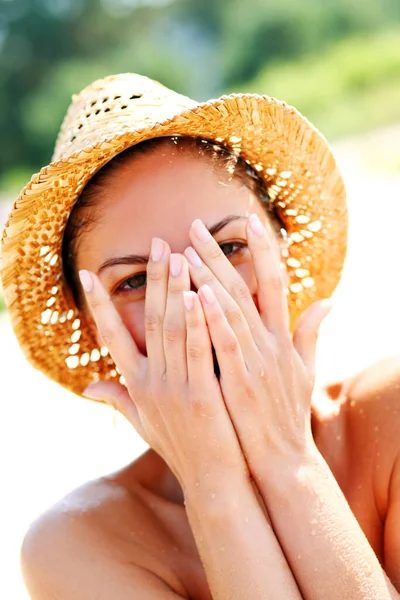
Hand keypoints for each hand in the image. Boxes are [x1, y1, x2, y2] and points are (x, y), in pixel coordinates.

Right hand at [79, 241, 247, 493]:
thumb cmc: (180, 447)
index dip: (98, 306)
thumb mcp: (144, 422)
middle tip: (158, 243)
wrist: (211, 481)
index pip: (112, 337)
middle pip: (149, 321)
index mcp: (137, 386)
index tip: (88, 276)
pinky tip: (200, 293)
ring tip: (178, 255)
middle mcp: (151, 383)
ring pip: (173, 330)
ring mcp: (175, 389)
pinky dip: (199, 321)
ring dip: (175, 290)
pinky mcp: (202, 396)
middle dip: (152, 281)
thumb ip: (118, 399)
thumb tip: (88, 387)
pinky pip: (199, 351)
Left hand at [183, 215, 331, 474]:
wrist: (284, 459)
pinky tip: (197, 295)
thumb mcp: (306, 370)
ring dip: (208, 279)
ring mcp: (256, 362)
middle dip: (218, 256)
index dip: (264, 250)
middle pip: (243, 289)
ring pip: (231, 310)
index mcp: (282, 337)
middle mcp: (270, 343)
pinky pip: (226, 344)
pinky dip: (214, 319)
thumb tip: (328, 302)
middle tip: (194, 227)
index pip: (274, 282)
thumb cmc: (289, 413)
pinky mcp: (241, 383)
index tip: (248, 222)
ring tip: (187, 251)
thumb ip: (311, 334)